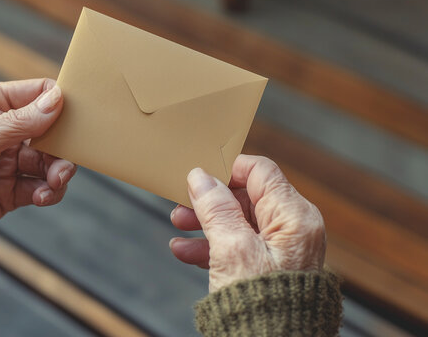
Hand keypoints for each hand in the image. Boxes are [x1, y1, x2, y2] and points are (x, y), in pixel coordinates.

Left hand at [0, 79, 75, 242]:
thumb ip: (19, 122)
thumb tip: (56, 100)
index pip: (33, 94)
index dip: (56, 103)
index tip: (74, 119)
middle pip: (48, 131)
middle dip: (60, 147)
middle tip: (65, 163)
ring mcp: (6, 160)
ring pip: (47, 161)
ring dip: (56, 172)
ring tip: (55, 183)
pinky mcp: (9, 189)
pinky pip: (39, 185)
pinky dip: (47, 191)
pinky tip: (41, 196)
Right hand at [169, 155, 325, 291]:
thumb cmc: (260, 302)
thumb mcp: (231, 248)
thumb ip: (216, 208)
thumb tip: (201, 176)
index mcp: (294, 216)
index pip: (260, 172)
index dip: (227, 169)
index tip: (199, 173)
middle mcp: (292, 229)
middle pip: (245, 198)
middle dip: (209, 201)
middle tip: (180, 205)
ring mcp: (280, 250)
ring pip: (237, 223)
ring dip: (205, 223)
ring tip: (177, 227)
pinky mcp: (268, 268)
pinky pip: (238, 247)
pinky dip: (212, 247)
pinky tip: (185, 252)